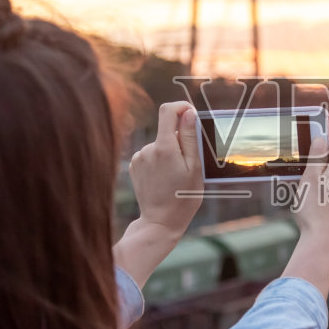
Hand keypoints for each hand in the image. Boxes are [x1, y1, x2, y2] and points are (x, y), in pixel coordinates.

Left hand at [130, 102, 202, 238]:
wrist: (160, 222)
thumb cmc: (183, 198)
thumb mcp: (194, 168)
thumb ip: (190, 138)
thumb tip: (189, 113)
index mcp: (164, 147)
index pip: (168, 111)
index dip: (181, 107)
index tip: (191, 113)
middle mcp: (147, 149)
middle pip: (167, 131)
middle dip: (180, 141)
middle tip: (188, 166)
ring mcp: (138, 158)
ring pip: (160, 144)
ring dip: (170, 153)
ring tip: (174, 177)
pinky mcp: (134, 166)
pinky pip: (151, 155)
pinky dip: (159, 161)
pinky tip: (163, 179)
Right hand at [291, 126, 328, 247]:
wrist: (323, 239)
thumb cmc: (314, 209)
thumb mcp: (311, 177)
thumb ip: (317, 156)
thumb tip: (322, 137)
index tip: (321, 119)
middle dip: (324, 146)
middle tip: (311, 137)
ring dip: (322, 163)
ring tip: (307, 160)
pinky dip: (322, 178)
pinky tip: (311, 183)